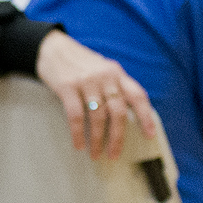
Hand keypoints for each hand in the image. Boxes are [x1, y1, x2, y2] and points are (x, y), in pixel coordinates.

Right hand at [35, 31, 159, 159]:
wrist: (52, 48)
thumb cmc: (79, 63)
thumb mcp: (102, 69)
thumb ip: (114, 86)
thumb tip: (123, 116)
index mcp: (116, 73)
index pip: (137, 95)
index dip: (146, 116)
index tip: (150, 134)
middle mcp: (105, 77)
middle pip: (118, 111)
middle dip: (118, 137)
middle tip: (114, 154)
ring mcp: (86, 81)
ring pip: (98, 116)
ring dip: (97, 139)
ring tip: (95, 153)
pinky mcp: (68, 87)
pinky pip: (76, 115)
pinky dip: (78, 133)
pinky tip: (78, 144)